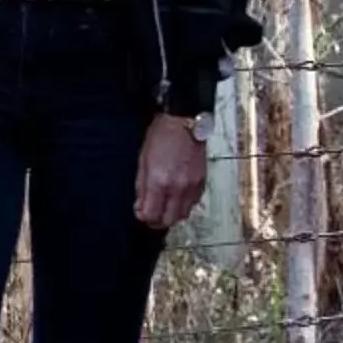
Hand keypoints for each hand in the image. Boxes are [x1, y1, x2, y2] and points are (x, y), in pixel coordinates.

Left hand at [134, 115, 206, 230]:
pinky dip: (183, 204)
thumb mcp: (143, 161)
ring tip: (164, 204)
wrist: (184, 122)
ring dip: (172, 214)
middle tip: (151, 213)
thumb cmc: (160, 138)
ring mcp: (192, 186)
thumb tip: (140, 208)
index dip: (144, 217)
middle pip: (169, 221)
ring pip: (183, 215)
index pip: (152, 215)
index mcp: (159, 182)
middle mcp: (178, 188)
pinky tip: (176, 195)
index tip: (141, 212)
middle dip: (158, 221)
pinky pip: (193, 203)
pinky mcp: (202, 182)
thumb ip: (141, 188)